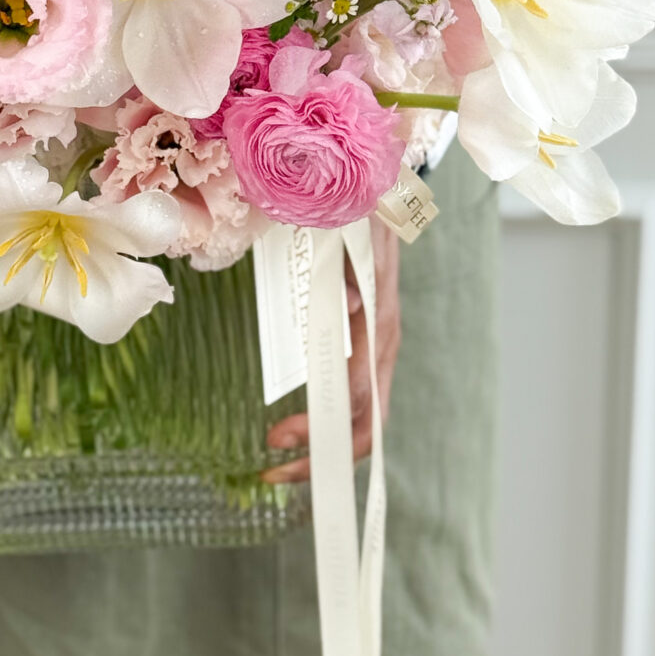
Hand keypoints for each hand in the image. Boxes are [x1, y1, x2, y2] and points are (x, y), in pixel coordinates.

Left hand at [264, 220, 401, 484]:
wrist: (379, 186)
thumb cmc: (356, 208)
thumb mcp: (348, 229)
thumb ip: (344, 261)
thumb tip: (345, 304)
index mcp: (379, 320)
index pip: (358, 393)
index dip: (321, 425)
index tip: (276, 436)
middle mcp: (382, 341)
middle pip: (366, 421)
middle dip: (321, 454)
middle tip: (271, 469)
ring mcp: (377, 344)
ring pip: (364, 415)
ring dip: (324, 444)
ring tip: (279, 462)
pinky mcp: (365, 340)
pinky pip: (354, 394)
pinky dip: (329, 421)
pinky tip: (298, 430)